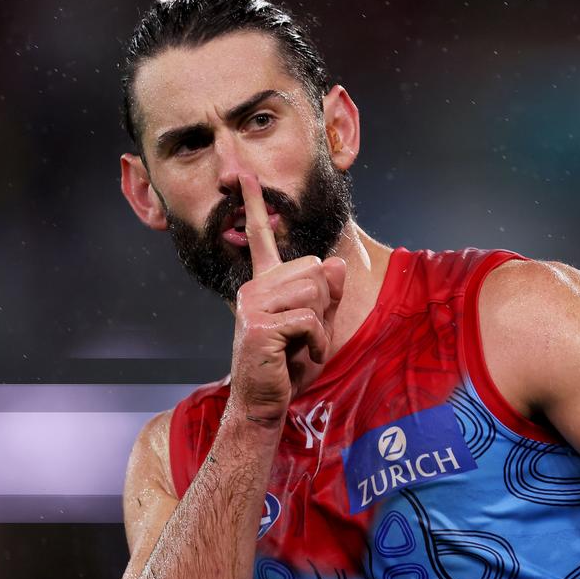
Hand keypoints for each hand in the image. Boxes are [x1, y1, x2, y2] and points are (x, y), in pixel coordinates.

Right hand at [227, 173, 345, 425]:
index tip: (243, 176)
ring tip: (303, 346)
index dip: (255, 204)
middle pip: (313, 269)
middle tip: (305, 333)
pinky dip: (317, 342)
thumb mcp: (316, 324)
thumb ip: (328, 294)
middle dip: (323, 304)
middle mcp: (254, 287)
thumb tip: (336, 264)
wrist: (264, 402)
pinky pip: (310, 320)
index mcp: (264, 283)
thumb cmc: (288, 365)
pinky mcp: (260, 325)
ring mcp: (253, 304)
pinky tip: (303, 355)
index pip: (259, 237)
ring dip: (321, 325)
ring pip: (314, 292)